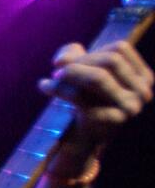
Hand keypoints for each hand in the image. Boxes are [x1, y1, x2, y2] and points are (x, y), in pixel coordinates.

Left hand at [38, 41, 153, 150]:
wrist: (83, 138)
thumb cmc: (86, 100)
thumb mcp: (83, 72)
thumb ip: (73, 56)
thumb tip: (61, 61)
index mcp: (143, 77)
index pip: (120, 49)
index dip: (92, 51)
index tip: (69, 61)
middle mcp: (142, 92)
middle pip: (111, 61)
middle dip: (80, 61)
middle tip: (57, 69)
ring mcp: (129, 107)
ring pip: (98, 77)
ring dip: (70, 73)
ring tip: (52, 76)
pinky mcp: (108, 119)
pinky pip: (80, 96)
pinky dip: (58, 88)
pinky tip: (44, 86)